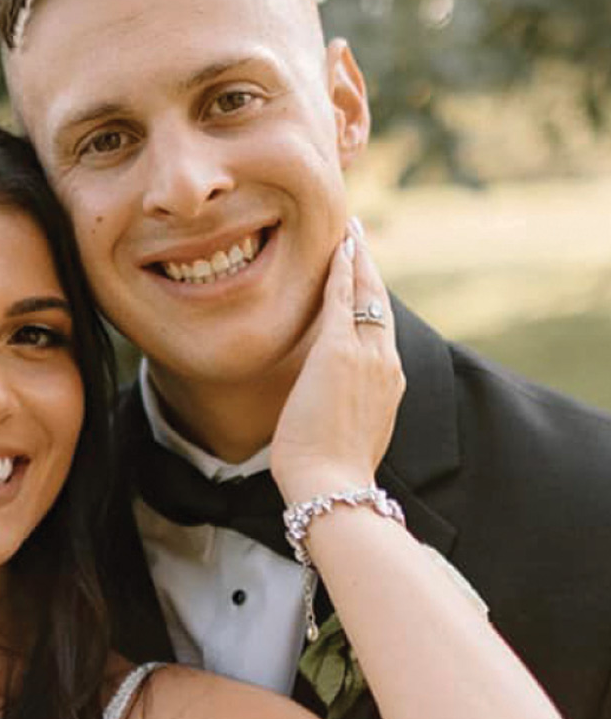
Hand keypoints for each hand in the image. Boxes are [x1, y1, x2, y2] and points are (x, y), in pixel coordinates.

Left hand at [270, 221, 404, 504]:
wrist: (331, 486)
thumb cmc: (330, 470)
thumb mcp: (350, 433)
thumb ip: (348, 407)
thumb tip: (329, 403)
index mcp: (389, 384)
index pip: (380, 329)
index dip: (373, 299)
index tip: (364, 276)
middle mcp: (386, 364)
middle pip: (380, 304)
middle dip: (369, 268)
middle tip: (359, 236)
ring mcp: (367, 356)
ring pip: (366, 295)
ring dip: (357, 260)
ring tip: (350, 231)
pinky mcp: (340, 352)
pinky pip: (342, 300)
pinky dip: (341, 271)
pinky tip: (338, 248)